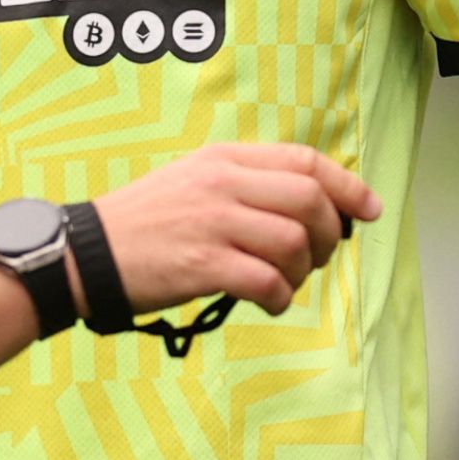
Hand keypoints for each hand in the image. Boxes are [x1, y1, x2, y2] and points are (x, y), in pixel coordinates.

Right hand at [87, 142, 381, 315]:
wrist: (87, 254)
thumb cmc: (144, 222)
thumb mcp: (194, 180)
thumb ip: (246, 185)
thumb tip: (307, 208)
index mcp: (224, 158)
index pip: (304, 160)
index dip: (347, 185)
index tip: (370, 209)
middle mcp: (223, 183)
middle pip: (309, 199)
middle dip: (330, 233)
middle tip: (316, 258)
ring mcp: (213, 222)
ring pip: (294, 242)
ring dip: (302, 272)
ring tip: (283, 283)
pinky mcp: (203, 264)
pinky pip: (267, 281)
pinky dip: (279, 297)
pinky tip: (267, 301)